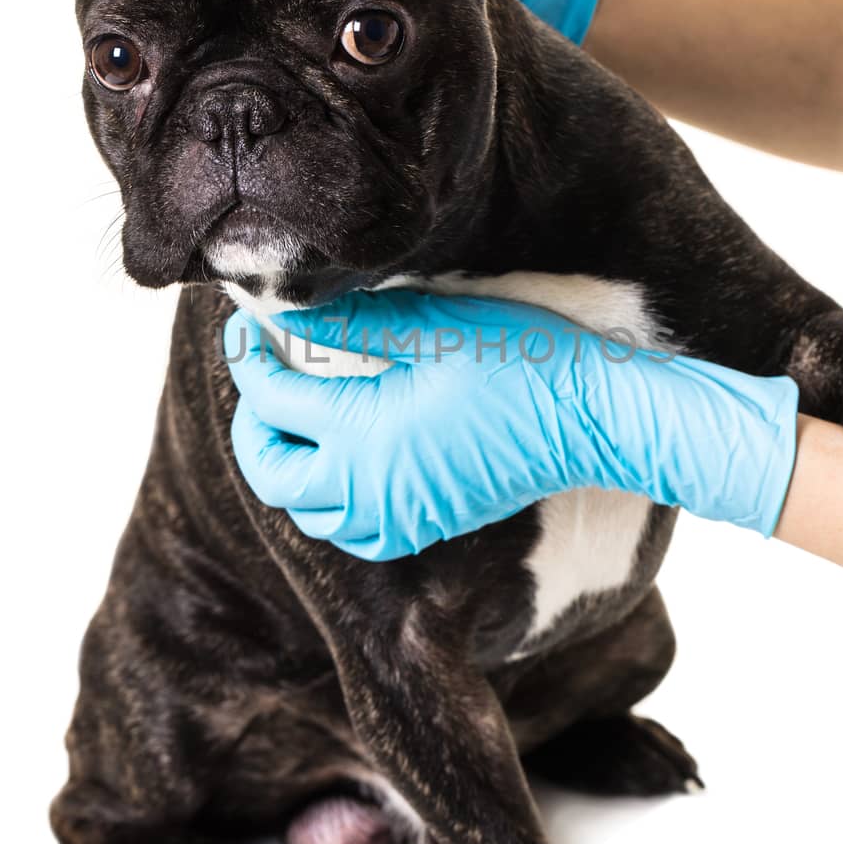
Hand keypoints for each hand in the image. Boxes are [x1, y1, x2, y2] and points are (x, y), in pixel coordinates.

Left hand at [224, 289, 799, 561]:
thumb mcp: (432, 326)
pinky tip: (347, 458)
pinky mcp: (428, 525)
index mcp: (362, 435)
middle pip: (271, 473)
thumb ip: (351, 322)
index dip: (249, 358)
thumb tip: (286, 313)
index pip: (272, 399)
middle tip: (264, 375)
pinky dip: (330, 500)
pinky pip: (354, 530)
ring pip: (309, 510)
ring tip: (299, 416)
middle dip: (253, 425)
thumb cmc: (520, 361)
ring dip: (288, 466)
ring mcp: (401, 516)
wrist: (593, 419)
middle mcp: (371, 490)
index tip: (248, 326)